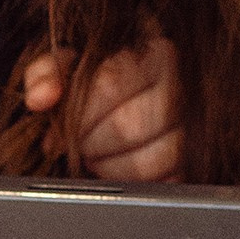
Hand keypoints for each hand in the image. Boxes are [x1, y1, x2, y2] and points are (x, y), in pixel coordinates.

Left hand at [24, 38, 182, 182]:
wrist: (147, 91)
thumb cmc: (109, 79)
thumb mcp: (75, 64)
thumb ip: (49, 72)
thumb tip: (41, 97)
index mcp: (156, 53)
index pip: (110, 83)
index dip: (76, 115)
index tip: (57, 131)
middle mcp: (183, 86)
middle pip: (130, 125)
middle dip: (90, 144)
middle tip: (78, 147)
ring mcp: (196, 127)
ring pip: (151, 160)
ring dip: (111, 169)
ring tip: (97, 160)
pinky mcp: (198, 162)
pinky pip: (168, 184)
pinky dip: (137, 186)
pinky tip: (121, 174)